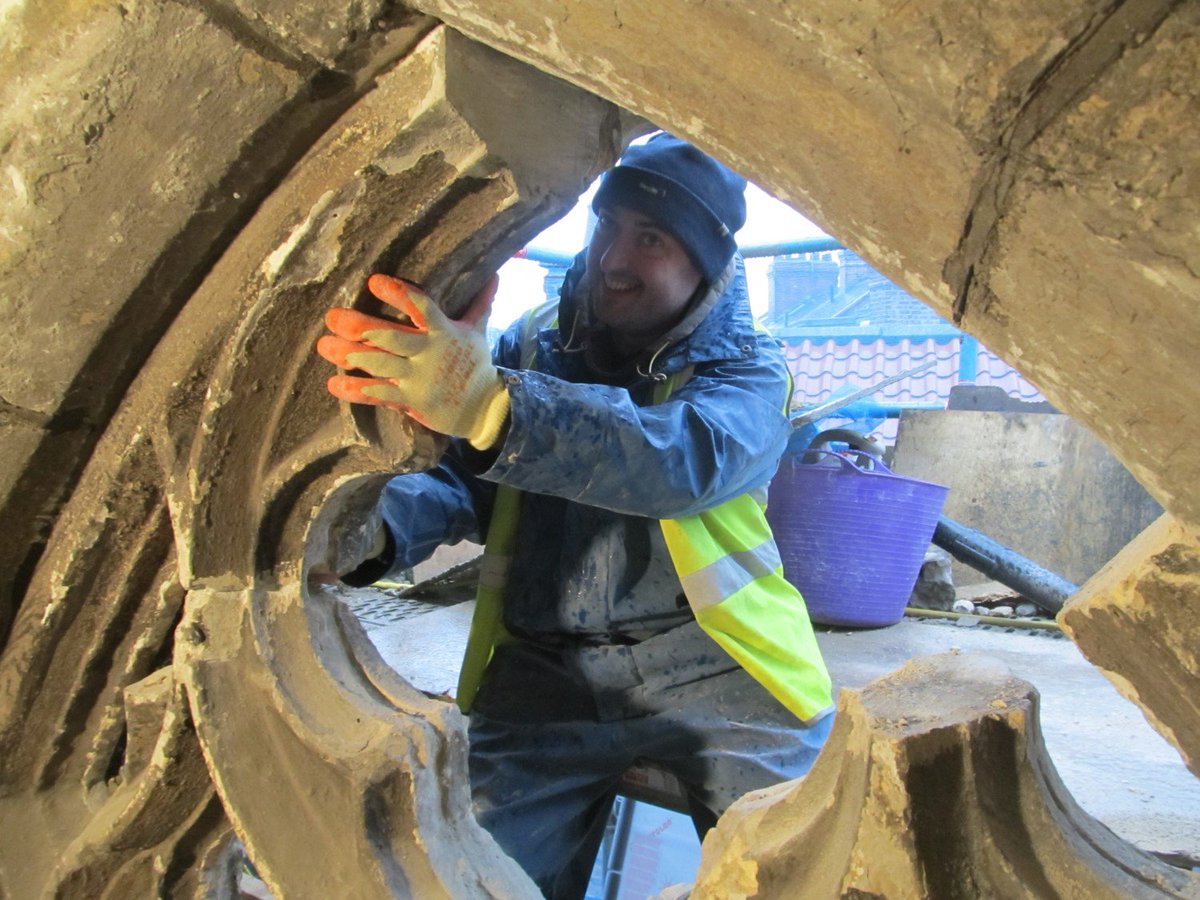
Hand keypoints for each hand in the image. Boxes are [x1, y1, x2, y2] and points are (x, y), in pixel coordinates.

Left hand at [316, 274, 509, 449]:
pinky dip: (356, 390)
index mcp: (443, 331)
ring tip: (325, 346)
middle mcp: (428, 353)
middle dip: (360, 326)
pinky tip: (334, 383)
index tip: (374, 282)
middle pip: (390, 337)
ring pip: (379, 364)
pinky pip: (379, 395)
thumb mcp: (478, 331)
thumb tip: (495, 273)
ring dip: (350, 355)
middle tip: (333, 317)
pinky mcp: (411, 401)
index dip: (398, 294)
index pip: (421, 307)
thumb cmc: (476, 366)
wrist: (484, 409)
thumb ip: (479, 302)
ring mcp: (418, 379)